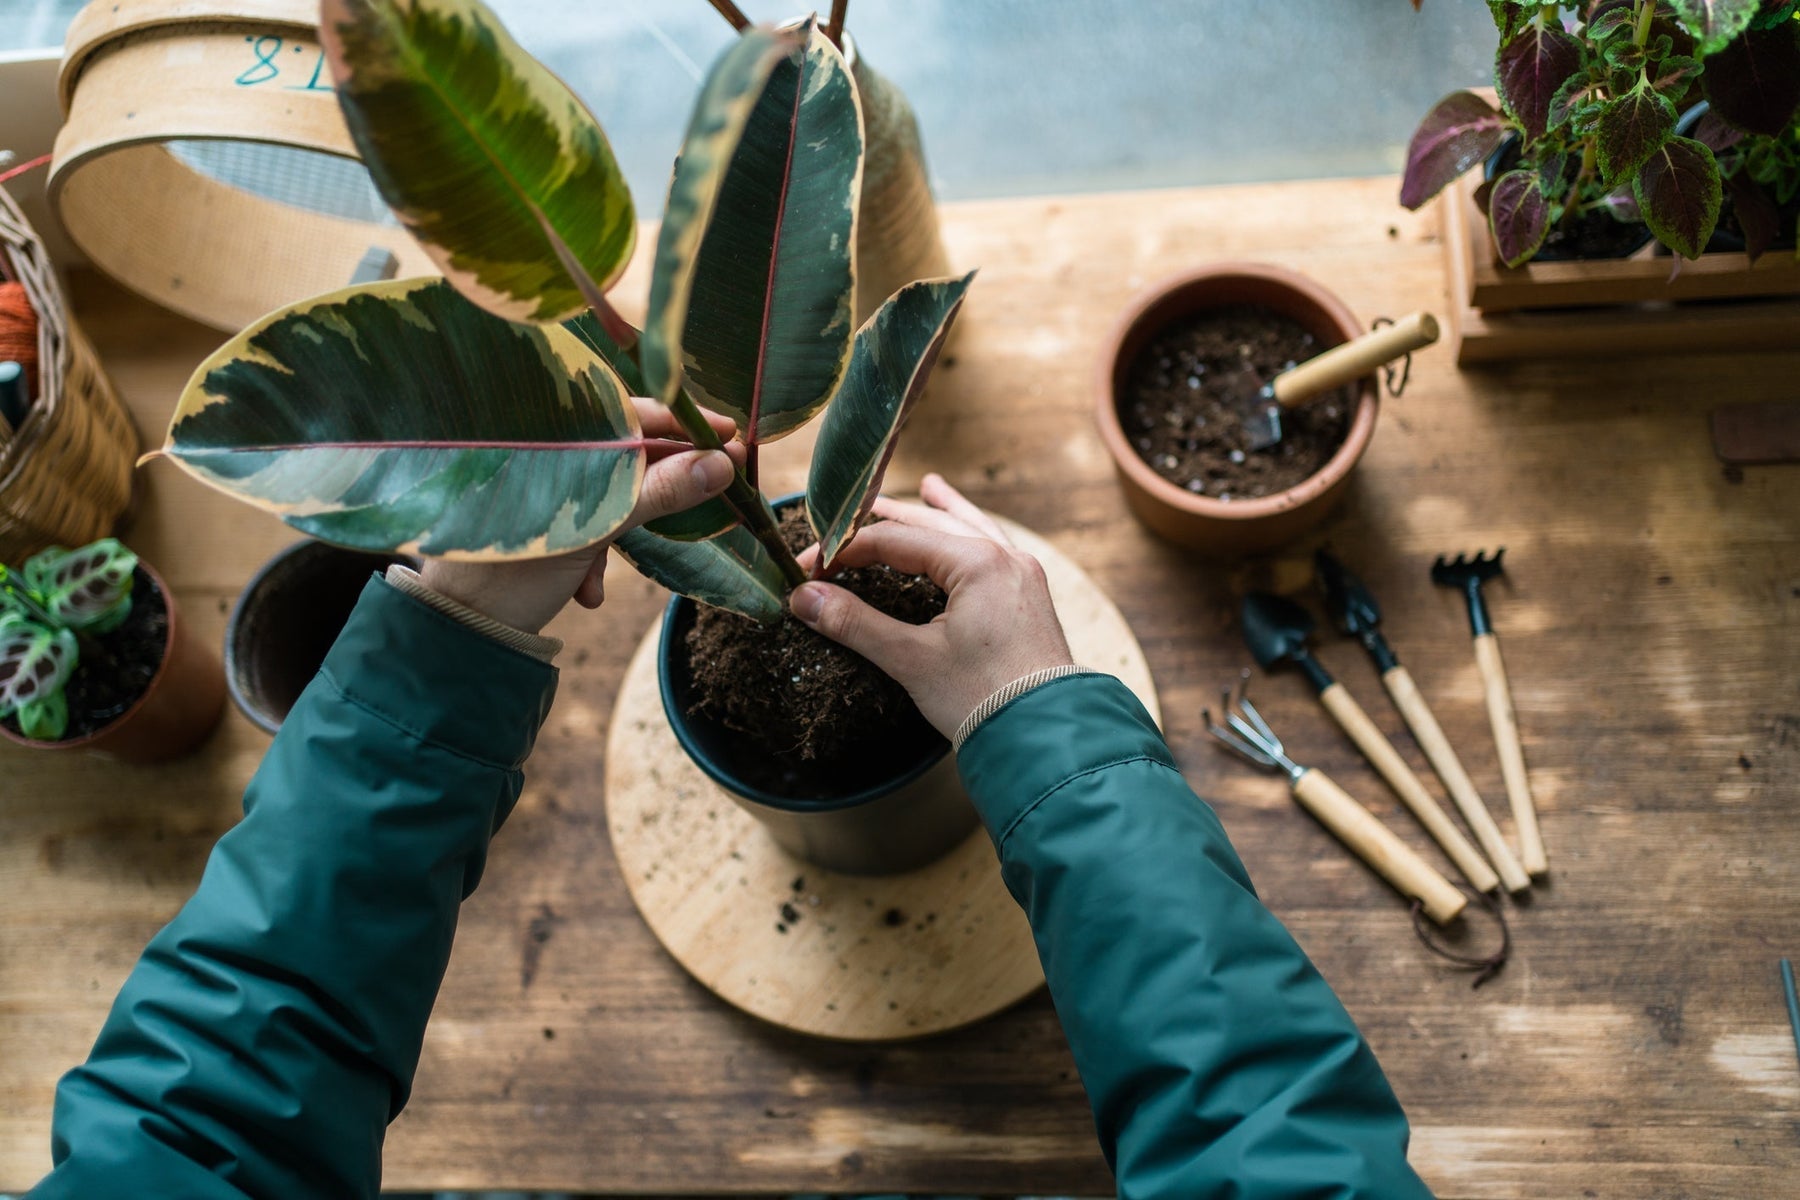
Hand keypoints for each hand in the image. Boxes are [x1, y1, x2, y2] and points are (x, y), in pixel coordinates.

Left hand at [419, 400, 738, 633]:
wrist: (462, 630)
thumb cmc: (516, 568)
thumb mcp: (597, 527)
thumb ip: (660, 491)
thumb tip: (722, 465)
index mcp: (550, 435)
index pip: (630, 411)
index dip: (684, 424)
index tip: (730, 437)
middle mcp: (544, 451)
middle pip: (623, 452)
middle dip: (657, 486)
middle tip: (710, 493)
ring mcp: (540, 487)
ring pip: (607, 492)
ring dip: (621, 530)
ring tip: (606, 574)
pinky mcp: (538, 521)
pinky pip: (584, 522)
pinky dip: (593, 555)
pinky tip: (587, 591)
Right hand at [789, 474, 1074, 737]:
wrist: (1047, 739)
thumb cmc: (983, 699)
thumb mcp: (911, 660)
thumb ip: (856, 623)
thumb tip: (803, 598)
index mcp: (976, 563)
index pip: (893, 540)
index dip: (844, 551)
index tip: (809, 570)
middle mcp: (1004, 557)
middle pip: (932, 524)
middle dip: (887, 522)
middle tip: (847, 516)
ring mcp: (1021, 575)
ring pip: (971, 529)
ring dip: (941, 513)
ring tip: (928, 487)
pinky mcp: (1029, 597)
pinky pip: (995, 549)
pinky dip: (974, 535)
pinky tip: (971, 532)